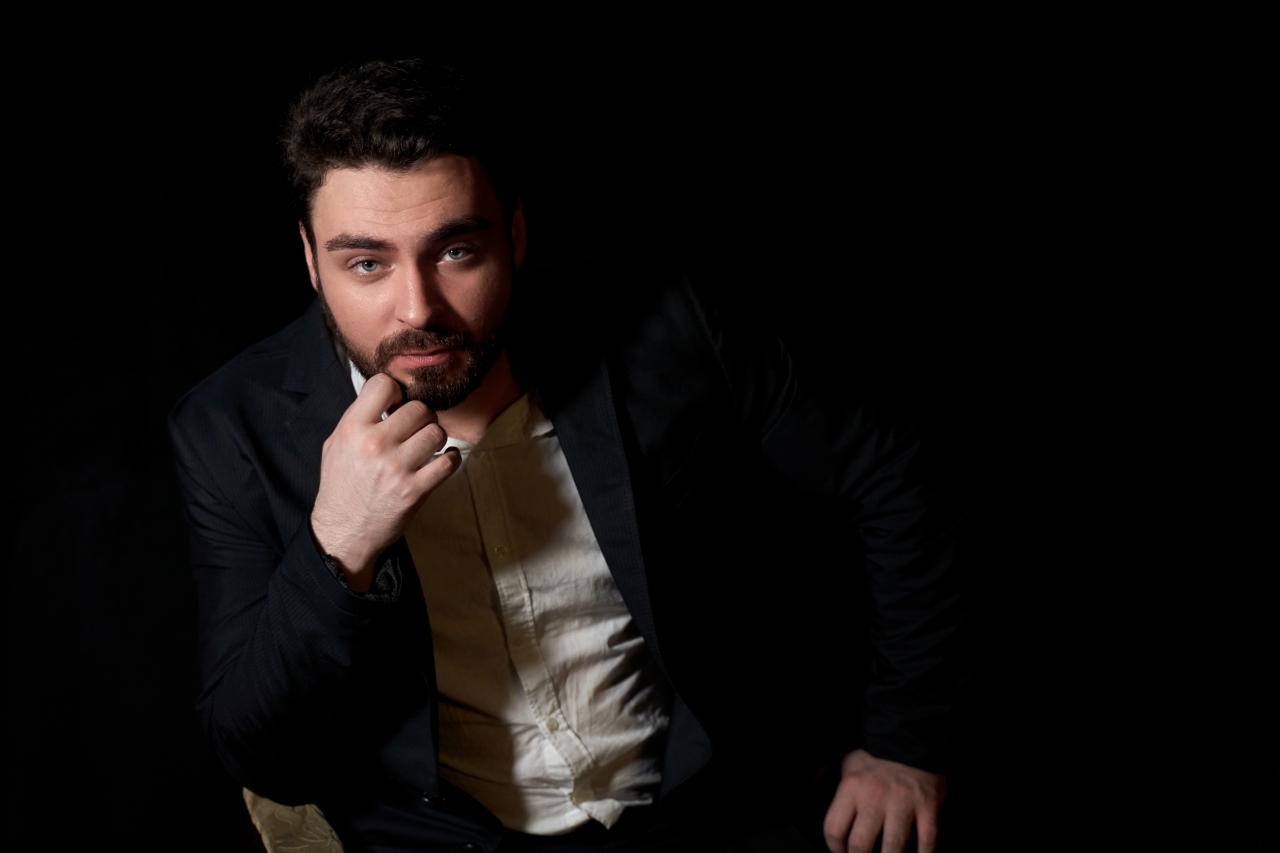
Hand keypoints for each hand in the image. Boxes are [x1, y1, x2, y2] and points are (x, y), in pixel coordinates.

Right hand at [310, 373, 460, 588]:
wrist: (343, 531)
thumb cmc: (341, 484)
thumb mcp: (336, 443)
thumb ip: (360, 417)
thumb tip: (389, 395)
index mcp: (353, 429)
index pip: (383, 385)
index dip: (395, 392)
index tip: (396, 405)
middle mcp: (375, 445)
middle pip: (418, 409)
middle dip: (421, 417)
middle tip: (415, 430)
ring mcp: (397, 468)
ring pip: (436, 432)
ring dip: (435, 438)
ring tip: (426, 446)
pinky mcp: (415, 490)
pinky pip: (449, 462)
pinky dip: (450, 459)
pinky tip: (442, 460)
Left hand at [822, 748, 945, 852]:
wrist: (914, 743)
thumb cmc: (877, 760)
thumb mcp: (848, 762)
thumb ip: (828, 775)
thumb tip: (812, 782)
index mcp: (851, 787)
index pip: (834, 829)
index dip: (835, 849)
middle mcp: (874, 796)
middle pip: (860, 844)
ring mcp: (902, 802)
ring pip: (892, 847)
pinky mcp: (927, 806)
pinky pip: (927, 841)